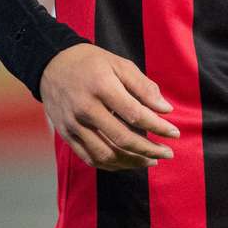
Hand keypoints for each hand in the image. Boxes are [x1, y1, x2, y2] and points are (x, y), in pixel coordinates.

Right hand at [39, 43, 178, 169]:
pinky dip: (112, 165)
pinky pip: (90, 158)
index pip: (135, 114)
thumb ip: (143, 86)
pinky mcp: (66, 134)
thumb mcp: (119, 64)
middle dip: (150, 149)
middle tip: (168, 153)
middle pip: (122, 139)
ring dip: (132, 162)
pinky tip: (127, 162)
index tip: (175, 133)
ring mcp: (74, 124)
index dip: (158, 127)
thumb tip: (166, 109)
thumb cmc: (91, 63)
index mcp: (102, 86)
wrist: (52, 64)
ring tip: (150, 160)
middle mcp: (86, 108)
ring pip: (106, 154)